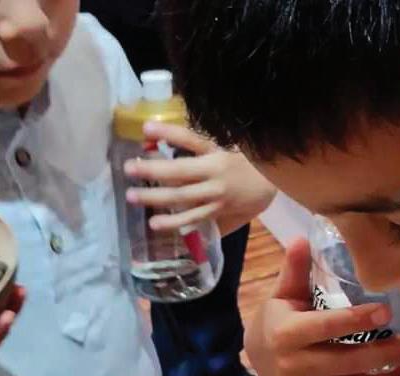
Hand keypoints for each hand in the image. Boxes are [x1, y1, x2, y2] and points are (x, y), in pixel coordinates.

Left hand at [124, 121, 276, 235]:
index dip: (169, 132)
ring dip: (157, 199)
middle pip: (180, 172)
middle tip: (128, 169)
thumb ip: (194, 144)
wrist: (272, 186)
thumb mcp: (225, 146)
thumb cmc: (245, 163)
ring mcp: (217, 196)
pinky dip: (176, 222)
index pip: (190, 140)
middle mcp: (215, 174)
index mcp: (217, 153)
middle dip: (153, 171)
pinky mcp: (218, 212)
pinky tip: (157, 224)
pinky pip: (195, 218)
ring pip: (184, 199)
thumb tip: (155, 134)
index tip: (145, 128)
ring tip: (134, 198)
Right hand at [245, 239, 399, 375]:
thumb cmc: (277, 319)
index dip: (357, 321)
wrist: (255, 357)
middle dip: (385, 354)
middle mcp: (293, 367)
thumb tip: (305, 238)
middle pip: (346, 362)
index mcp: (287, 333)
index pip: (327, 327)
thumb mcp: (283, 293)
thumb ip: (296, 269)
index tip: (388, 313)